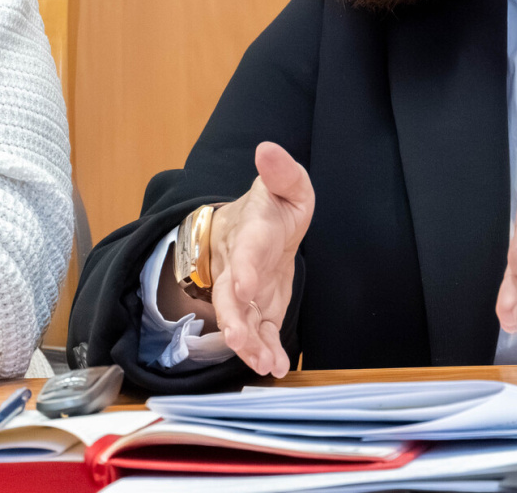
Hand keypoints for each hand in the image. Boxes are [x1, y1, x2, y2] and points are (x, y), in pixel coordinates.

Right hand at [209, 142, 314, 377]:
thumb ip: (282, 172)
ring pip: (240, 319)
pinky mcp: (258, 309)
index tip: (245, 286)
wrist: (253, 228)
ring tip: (264, 364)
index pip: (244, 251)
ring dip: (249, 343)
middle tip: (241, 340)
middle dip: (234, 318)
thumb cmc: (272, 207)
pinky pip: (258, 333)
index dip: (242, 269)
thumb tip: (268, 149)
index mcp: (251, 233)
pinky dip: (265, 350)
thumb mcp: (286, 184)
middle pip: (230, 295)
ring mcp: (247, 292)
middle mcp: (241, 266)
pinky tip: (276, 367)